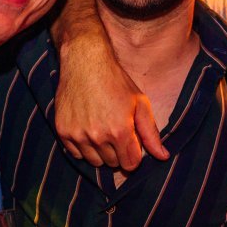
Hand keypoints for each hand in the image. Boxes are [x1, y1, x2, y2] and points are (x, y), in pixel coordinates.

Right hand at [52, 0, 167, 170]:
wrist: (85, 62)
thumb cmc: (116, 81)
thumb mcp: (140, 104)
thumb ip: (151, 134)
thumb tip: (163, 157)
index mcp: (120, 131)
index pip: (130, 164)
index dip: (134, 155)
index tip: (131, 143)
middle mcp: (98, 137)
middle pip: (112, 163)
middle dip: (118, 152)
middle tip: (117, 131)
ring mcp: (78, 135)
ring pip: (93, 162)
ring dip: (101, 152)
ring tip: (102, 129)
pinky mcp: (63, 131)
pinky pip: (76, 154)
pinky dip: (83, 147)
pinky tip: (88, 128)